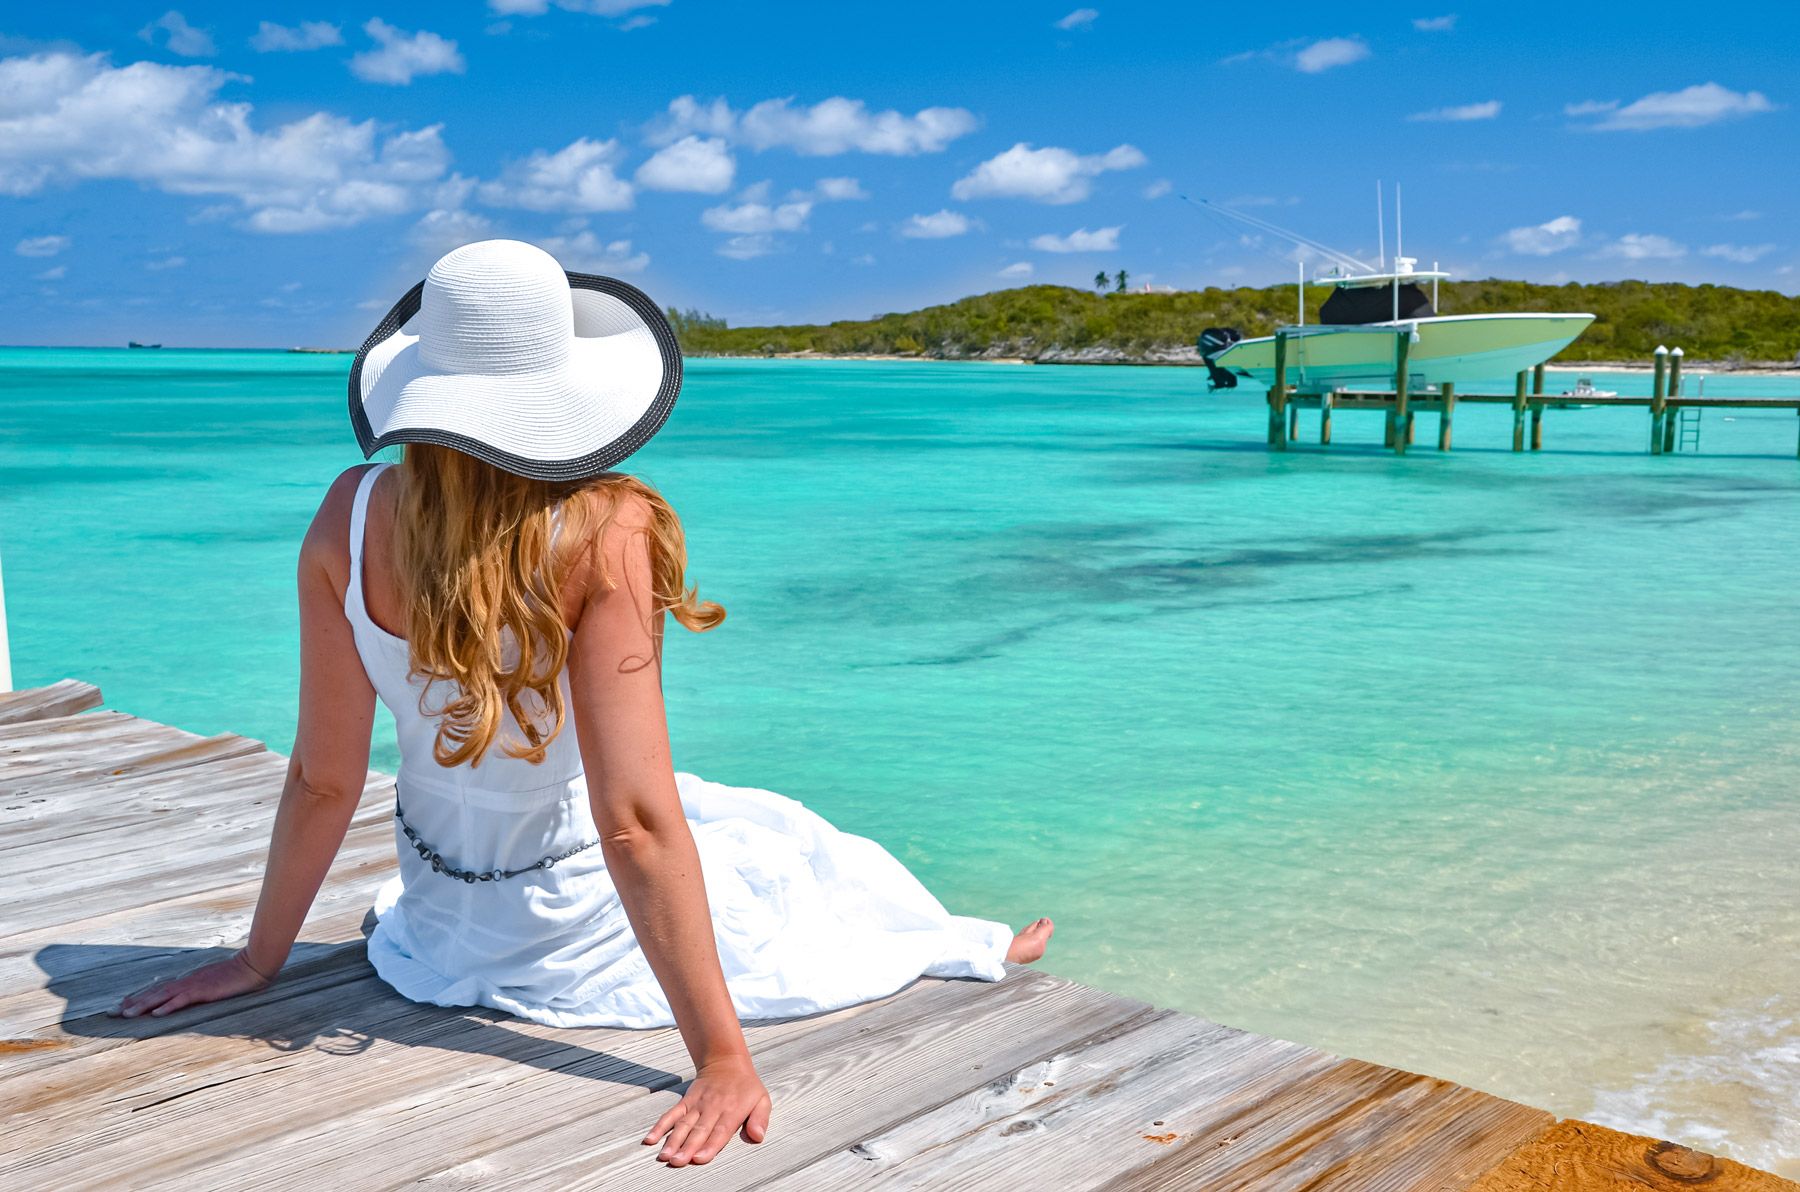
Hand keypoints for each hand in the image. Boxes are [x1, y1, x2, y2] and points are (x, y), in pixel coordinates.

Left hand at [110, 948, 275, 1018]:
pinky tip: (157, 1014)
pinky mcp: (204, 990)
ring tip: (126, 1015)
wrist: (253, 964)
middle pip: (153, 993)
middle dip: (131, 1003)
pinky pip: (183, 1000)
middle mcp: (186, 981)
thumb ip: (198, 985)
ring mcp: (194, 985)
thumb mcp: (214, 980)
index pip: (157, 989)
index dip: (138, 997)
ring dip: (143, 1006)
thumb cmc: (236, 974)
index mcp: (187, 980)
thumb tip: (185, 991)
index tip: (120, 1005)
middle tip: (110, 1013)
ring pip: (163, 996)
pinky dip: (169, 1006)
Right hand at [642, 1056, 771, 1166]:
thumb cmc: (746, 1085)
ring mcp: (696, 1104)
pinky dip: (660, 1126)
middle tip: (677, 1161)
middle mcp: (712, 1108)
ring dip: (672, 1140)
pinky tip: (651, 1138)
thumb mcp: (762, 1099)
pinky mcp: (685, 1101)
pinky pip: (671, 1114)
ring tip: (664, 1155)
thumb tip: (758, 1135)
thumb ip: (760, 1118)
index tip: (699, 1158)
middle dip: (687, 1147)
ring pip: (683, 1124)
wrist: (726, 1060)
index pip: (720, 1131)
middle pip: (698, 1130)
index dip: (709, 1146)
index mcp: (732, 1110)